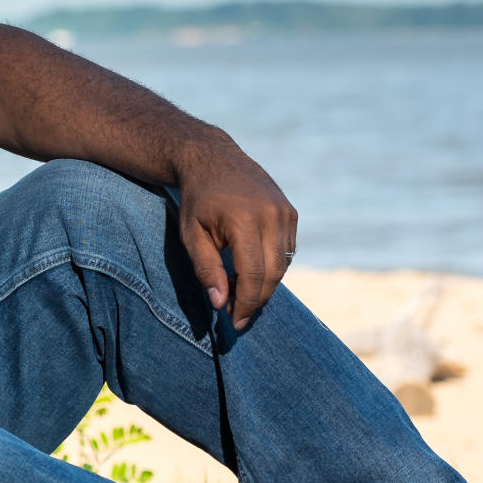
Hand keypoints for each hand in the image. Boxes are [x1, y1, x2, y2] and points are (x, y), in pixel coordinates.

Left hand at [175, 140, 297, 330]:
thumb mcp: (191, 234)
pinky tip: (251, 273)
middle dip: (257, 299)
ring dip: (265, 285)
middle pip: (273, 273)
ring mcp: (285, 212)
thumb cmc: (197, 199)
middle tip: (238, 317)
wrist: (212, 159)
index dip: (246, 303)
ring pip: (283, 264)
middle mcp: (272, 215)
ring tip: (241, 295)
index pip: (253, 275)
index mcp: (245, 220)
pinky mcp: (291, 212)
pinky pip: (287, 250)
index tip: (235, 323)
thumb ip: (207, 269)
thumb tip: (221, 303)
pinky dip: (272, 266)